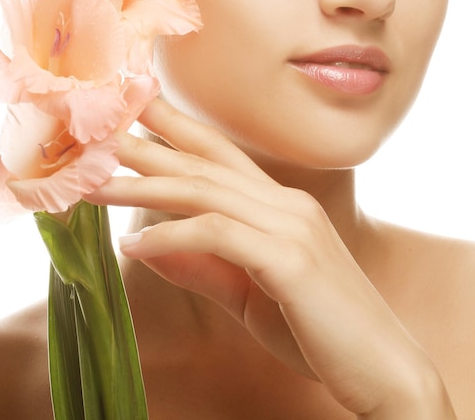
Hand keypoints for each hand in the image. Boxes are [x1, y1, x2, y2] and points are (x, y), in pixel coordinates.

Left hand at [87, 99, 455, 417]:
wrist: (382, 366)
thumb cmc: (316, 326)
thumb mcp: (247, 290)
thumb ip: (201, 265)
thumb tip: (147, 245)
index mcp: (278, 204)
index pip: (218, 151)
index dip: (175, 125)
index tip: (135, 108)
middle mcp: (285, 203)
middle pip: (203, 161)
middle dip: (146, 144)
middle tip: (96, 130)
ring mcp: (290, 226)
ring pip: (204, 190)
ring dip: (143, 186)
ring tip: (93, 186)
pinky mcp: (291, 259)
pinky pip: (218, 235)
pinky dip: (172, 238)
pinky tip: (135, 247)